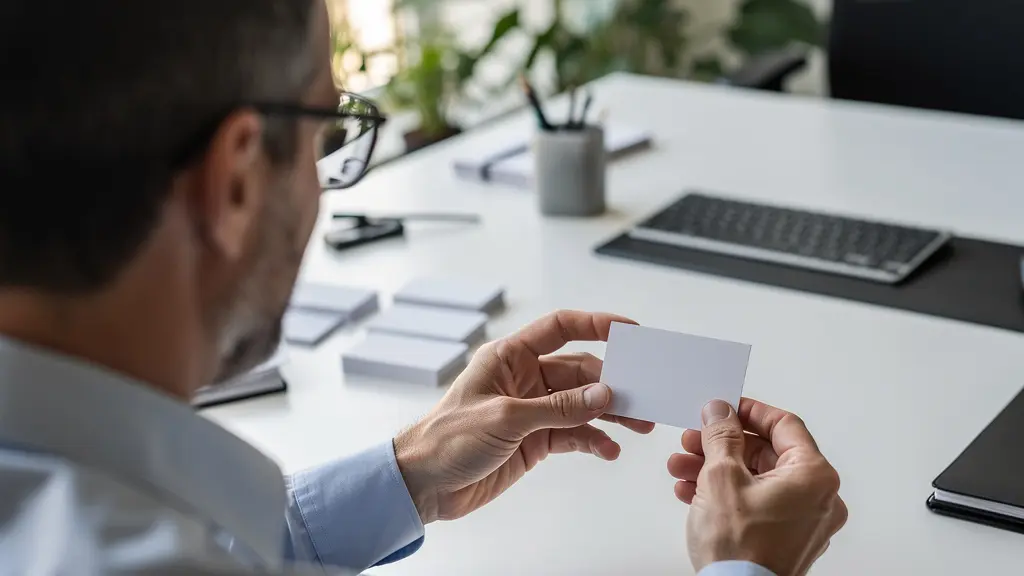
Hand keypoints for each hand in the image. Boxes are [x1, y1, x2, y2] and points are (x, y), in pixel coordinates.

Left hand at [394, 310, 653, 523]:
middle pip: (580, 370)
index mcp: (509, 357)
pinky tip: (609, 450)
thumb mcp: (506, 418)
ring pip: (583, 403)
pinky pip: (574, 433)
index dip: (596, 324)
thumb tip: (604, 394)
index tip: (630, 331)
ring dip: (611, 413)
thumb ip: (558, 407)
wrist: (423, 485)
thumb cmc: (446, 440)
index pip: (560, 328)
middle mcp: (524, 378)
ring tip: (640, 426)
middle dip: (613, 382)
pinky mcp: (535, 440)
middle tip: (644, 396)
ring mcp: (532, 410)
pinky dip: (594, 440)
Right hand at [668, 398, 846, 575]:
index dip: (748, 412)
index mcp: (814, 476)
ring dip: (716, 470)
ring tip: (683, 469)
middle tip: (694, 440)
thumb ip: (721, 435)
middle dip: (722, 446)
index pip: (784, 425)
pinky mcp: (787, 540)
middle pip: (766, 454)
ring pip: (757, 480)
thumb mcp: (721, 476)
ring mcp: (805, 523)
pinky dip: (728, 495)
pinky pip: (758, 504)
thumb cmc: (740, 549)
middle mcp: (819, 499)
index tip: (724, 408)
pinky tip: (694, 493)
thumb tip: (720, 412)